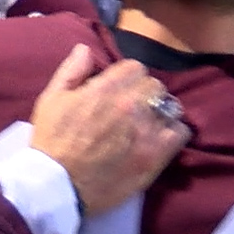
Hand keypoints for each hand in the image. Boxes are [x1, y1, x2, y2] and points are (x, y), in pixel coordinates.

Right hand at [28, 45, 189, 213]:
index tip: (119, 90)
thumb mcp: (52, 98)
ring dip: (160, 111)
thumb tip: (86, 49)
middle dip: (144, 93)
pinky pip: (180, 133)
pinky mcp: (156, 156)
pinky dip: (173, 133)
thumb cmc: (52, 140)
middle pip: (155, 85)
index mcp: (106, 88)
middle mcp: (131, 105)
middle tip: (133, 108)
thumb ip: (72, 70)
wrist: (57, 185)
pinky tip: (160, 139)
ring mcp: (146, 131)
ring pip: (170, 107)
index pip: (135, 67)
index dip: (126, 77)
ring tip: (149, 123)